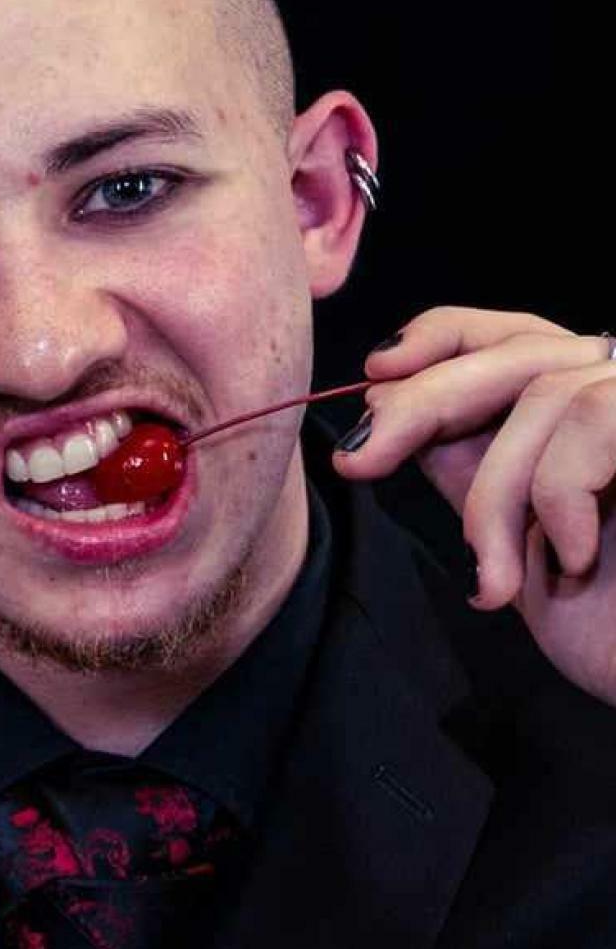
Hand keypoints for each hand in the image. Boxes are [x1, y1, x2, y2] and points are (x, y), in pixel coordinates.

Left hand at [333, 306, 615, 703]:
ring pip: (545, 395)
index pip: (510, 332)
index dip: (439, 338)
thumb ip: (463, 458)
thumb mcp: (508, 528)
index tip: (371, 375)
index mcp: (589, 402)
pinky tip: (570, 558)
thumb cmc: (603, 615)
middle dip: (422, 405)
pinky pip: (589, 420)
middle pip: (515, 349)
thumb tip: (384, 398)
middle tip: (357, 461)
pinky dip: (560, 494)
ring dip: (496, 497)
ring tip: (496, 576)